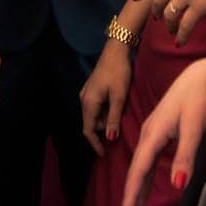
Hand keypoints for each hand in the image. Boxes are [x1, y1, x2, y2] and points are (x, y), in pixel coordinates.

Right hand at [80, 39, 133, 155]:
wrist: (116, 50)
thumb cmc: (118, 72)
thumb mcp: (119, 97)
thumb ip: (113, 119)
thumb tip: (110, 139)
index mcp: (88, 103)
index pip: (88, 130)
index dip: (95, 144)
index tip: (104, 155)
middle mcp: (84, 99)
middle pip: (91, 123)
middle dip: (103, 131)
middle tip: (120, 134)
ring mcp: (87, 93)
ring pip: (95, 115)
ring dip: (105, 121)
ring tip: (121, 120)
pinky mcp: (92, 88)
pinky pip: (96, 107)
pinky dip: (105, 112)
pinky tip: (116, 109)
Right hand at [121, 57, 205, 205]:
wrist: (199, 78)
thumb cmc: (196, 100)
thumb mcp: (194, 128)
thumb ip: (185, 156)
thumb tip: (176, 185)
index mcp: (152, 134)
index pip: (138, 170)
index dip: (130, 194)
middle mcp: (147, 135)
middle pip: (135, 172)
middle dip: (130, 198)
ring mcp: (151, 134)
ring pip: (140, 167)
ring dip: (136, 190)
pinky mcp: (158, 134)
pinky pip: (146, 161)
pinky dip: (143, 178)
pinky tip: (144, 188)